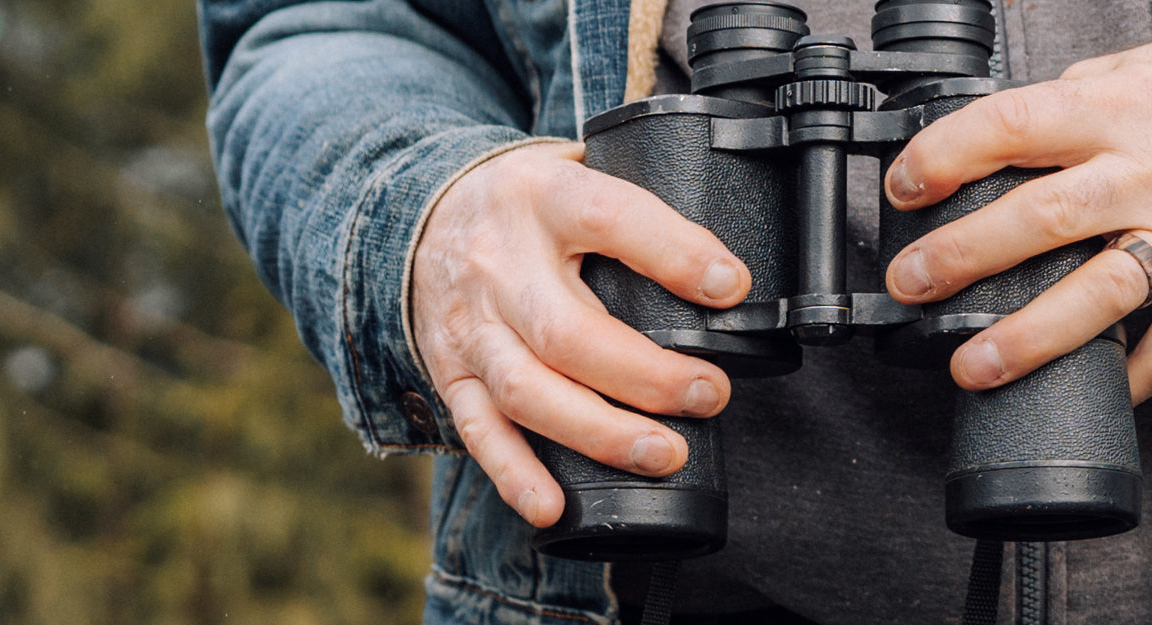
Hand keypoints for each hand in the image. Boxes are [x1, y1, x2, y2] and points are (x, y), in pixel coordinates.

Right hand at [411, 142, 750, 526]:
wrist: (422, 214)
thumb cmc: (527, 203)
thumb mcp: (576, 173)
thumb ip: (637, 211)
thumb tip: (726, 268)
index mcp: (542, 198)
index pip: (609, 219)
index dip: (674, 254)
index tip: (729, 287)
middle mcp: (499, 264)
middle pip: (568, 333)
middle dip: (647, 376)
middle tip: (709, 395)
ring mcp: (471, 326)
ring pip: (529, 392)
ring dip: (601, 434)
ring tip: (664, 454)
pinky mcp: (451, 373)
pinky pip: (481, 431)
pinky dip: (515, 474)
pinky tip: (553, 504)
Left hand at [883, 37, 1151, 402]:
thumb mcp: (1123, 73)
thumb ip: (1057, 109)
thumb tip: (974, 146)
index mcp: (1116, 112)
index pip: (1014, 126)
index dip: (947, 156)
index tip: (906, 187)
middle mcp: (1150, 175)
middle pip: (1045, 217)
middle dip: (965, 255)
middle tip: (912, 282)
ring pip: (1101, 294)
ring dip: (1030, 337)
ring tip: (973, 366)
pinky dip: (1128, 379)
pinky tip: (1085, 393)